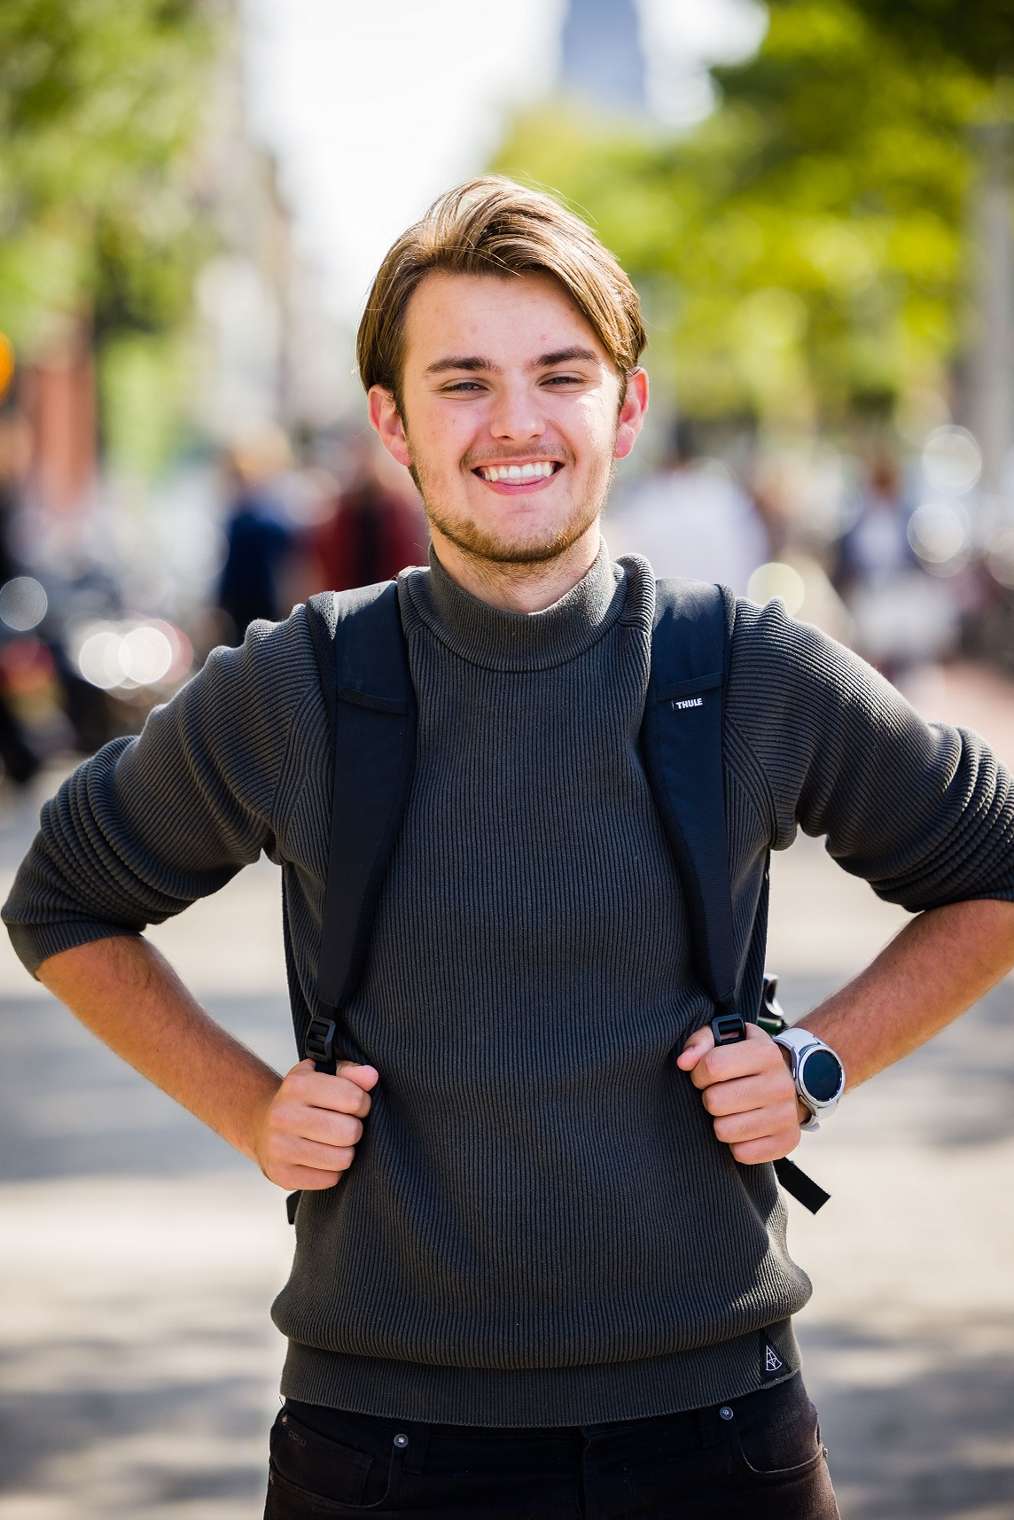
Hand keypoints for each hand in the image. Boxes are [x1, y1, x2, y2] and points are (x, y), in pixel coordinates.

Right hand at [252, 1059, 378, 1190]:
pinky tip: (321, 1158)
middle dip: (354, 1129)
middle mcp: (284, 1115)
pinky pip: (330, 1179)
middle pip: (349, 1131)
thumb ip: (350, 1073)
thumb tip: (371, 1077)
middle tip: (344, 1125)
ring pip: (342, 1159)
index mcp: (297, 1085)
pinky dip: (332, 1170)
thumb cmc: (302, 1100)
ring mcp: (280, 1147)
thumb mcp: (323, 1076)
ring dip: (345, 1151)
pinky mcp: (282, 1174)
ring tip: (334, 1142)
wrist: (262, 1125)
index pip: (353, 1099)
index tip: (353, 1105)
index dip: (362, 1103)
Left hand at [676, 1022, 805, 1163]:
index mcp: (765, 1053)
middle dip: (709, 1099)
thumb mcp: (727, 1040)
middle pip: (715, 1102)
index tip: (704, 1076)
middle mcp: (780, 1084)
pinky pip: (742, 1153)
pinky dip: (735, 1144)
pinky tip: (742, 1129)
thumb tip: (683, 1063)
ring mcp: (786, 1115)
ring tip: (730, 1112)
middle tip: (720, 1095)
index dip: (699, 1073)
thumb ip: (700, 1042)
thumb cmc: (745, 1061)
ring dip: (720, 1123)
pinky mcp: (787, 1141)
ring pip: (724, 1131)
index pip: (713, 1066)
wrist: (790, 1083)